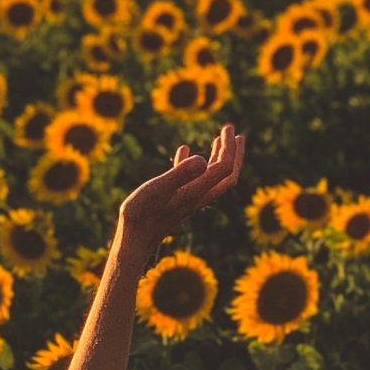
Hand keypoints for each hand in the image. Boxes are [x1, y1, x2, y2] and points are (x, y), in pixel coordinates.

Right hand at [116, 125, 244, 258]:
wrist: (134, 241)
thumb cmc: (142, 214)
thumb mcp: (158, 189)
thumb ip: (180, 174)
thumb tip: (202, 159)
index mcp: (197, 190)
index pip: (224, 167)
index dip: (229, 147)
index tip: (227, 128)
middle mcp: (198, 196)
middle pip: (226, 174)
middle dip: (233, 154)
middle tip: (235, 133)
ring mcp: (188, 199)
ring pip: (211, 177)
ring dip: (218, 158)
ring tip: (218, 141)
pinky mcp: (178, 202)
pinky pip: (193, 180)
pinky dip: (193, 164)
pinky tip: (183, 150)